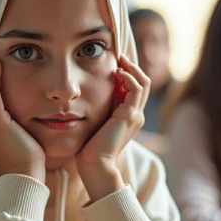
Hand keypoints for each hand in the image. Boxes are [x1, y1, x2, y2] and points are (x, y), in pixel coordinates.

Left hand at [75, 55, 149, 200]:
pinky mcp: (130, 115)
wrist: (95, 166)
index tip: (112, 62)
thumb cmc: (88, 150)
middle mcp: (136, 115)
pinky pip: (137, 88)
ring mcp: (135, 115)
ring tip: (117, 57)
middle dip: (130, 66)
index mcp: (127, 117)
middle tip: (116, 54)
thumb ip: (92, 113)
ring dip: (131, 67)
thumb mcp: (91, 125)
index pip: (134, 88)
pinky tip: (116, 71)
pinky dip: (129, 76)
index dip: (126, 73)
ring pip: (143, 82)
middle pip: (142, 82)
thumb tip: (77, 102)